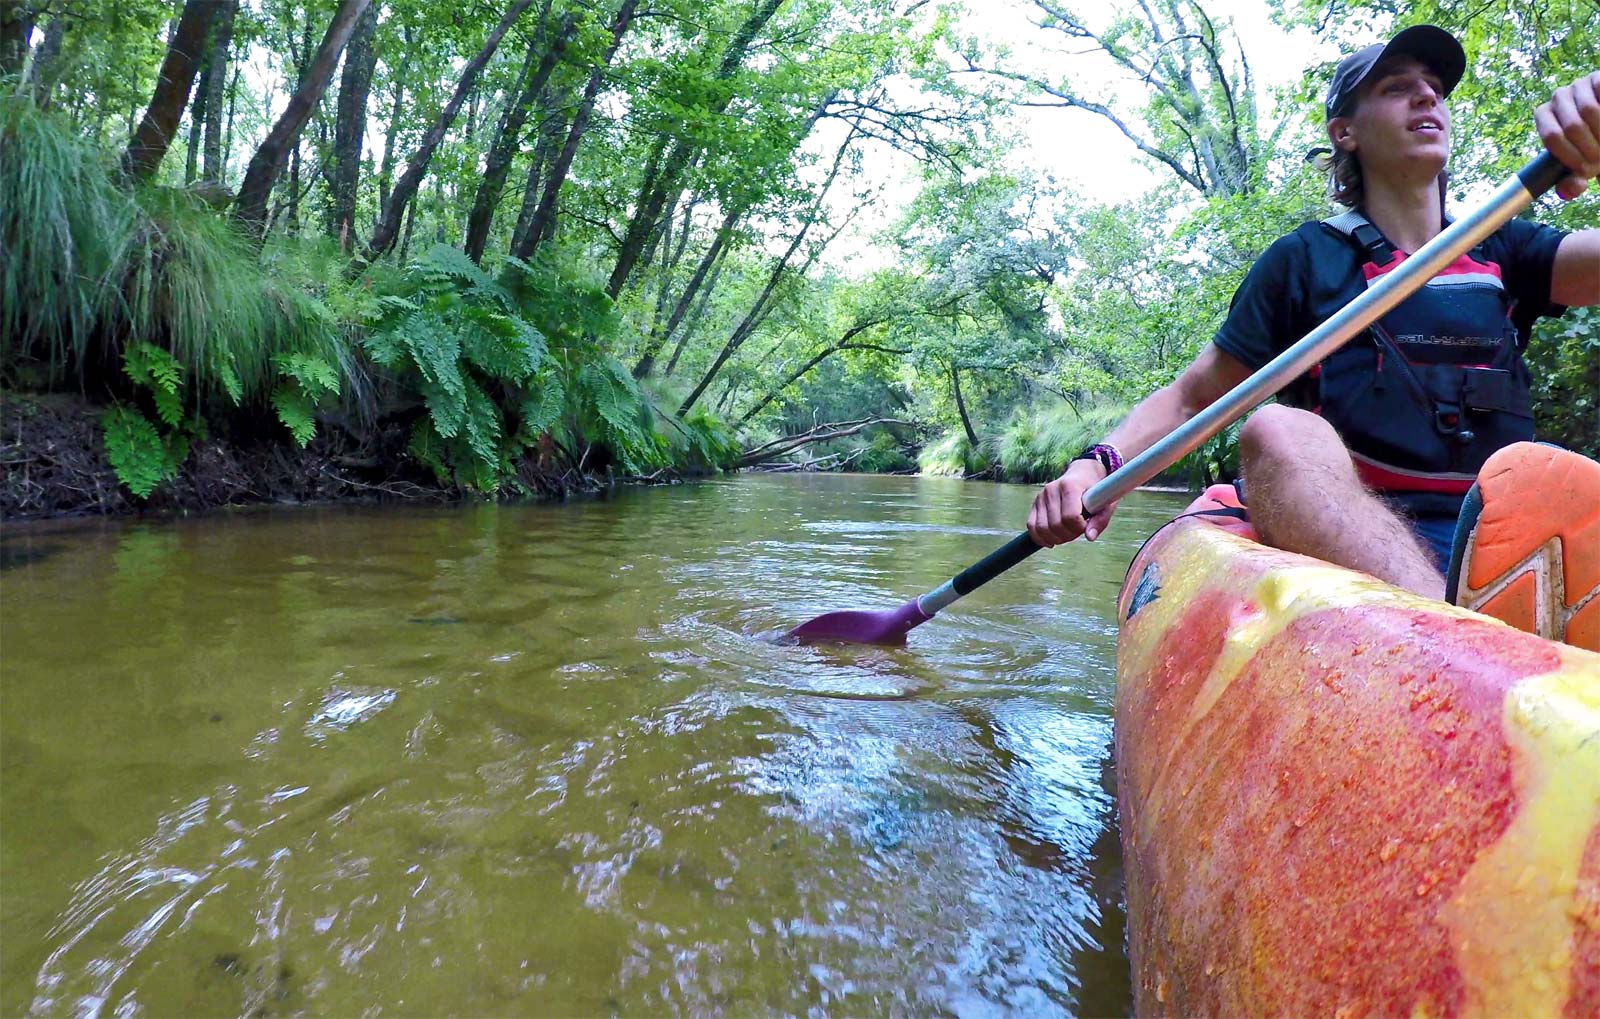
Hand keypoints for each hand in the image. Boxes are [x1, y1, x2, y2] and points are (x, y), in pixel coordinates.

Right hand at [1026, 458, 1118, 547]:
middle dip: (1069, 535)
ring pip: (1042, 528)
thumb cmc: (1096, 489)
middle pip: (1056, 525)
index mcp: (1070, 486)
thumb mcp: (1106, 502)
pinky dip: (1040, 538)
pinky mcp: (1035, 503)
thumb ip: (1100, 520)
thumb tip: (1089, 537)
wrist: (1083, 473)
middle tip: (1078, 530)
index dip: (1080, 527)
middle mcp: (1052, 489)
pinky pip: (1031, 526)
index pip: (1070, 517)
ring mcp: (1041, 496)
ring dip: (1057, 538)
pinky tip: (1051, 541)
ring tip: (1067, 534)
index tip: (1086, 525)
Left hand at [1536, 71, 1599, 200]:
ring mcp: (1580, 84)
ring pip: (1590, 110)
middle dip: (1590, 148)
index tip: (1586, 170)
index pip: (1551, 137)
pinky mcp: (1598, 78)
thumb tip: (1568, 190)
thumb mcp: (1581, 167)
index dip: (1570, 156)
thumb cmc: (1591, 148)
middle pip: (1571, 125)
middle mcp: (1558, 96)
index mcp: (1544, 115)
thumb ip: (1571, 182)